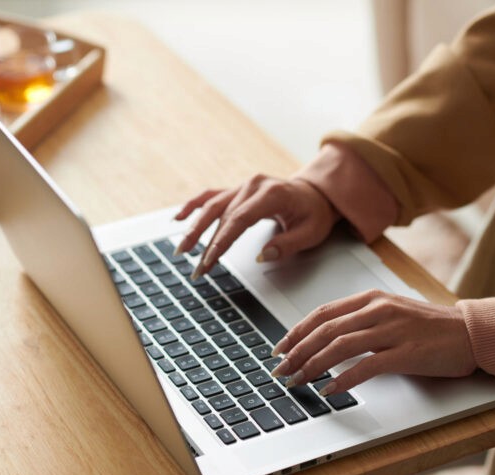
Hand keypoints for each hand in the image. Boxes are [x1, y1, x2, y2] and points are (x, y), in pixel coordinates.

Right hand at [174, 175, 338, 277]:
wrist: (317, 192)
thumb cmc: (314, 212)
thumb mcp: (312, 232)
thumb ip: (288, 243)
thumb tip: (263, 256)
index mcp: (271, 193)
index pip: (240, 219)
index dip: (222, 240)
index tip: (210, 259)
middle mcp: (253, 185)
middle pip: (222, 215)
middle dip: (206, 243)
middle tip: (197, 269)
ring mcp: (242, 186)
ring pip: (211, 206)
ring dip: (194, 228)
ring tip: (182, 250)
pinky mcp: (236, 190)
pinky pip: (210, 196)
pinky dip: (193, 206)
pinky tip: (178, 218)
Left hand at [270, 289, 475, 394]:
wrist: (472, 332)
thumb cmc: (429, 327)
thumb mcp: (389, 314)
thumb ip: (359, 321)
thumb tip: (322, 339)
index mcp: (370, 298)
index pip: (322, 313)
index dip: (296, 331)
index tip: (279, 348)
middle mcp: (378, 310)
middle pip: (325, 329)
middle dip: (297, 351)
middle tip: (280, 370)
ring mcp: (393, 330)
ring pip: (340, 345)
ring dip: (313, 365)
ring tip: (297, 380)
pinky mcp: (407, 352)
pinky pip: (366, 366)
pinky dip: (343, 379)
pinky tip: (329, 389)